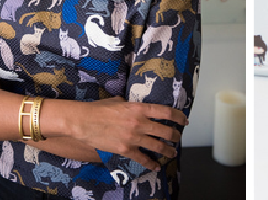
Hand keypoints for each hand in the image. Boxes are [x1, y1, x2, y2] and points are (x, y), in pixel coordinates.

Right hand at [69, 96, 188, 170]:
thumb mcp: (119, 101)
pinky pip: (143, 158)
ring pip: (158, 146)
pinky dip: (151, 163)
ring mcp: (133, 137)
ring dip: (168, 150)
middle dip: (175, 135)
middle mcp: (139, 123)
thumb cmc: (98, 109)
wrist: (83, 121)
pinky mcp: (125, 149)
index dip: (178, 116)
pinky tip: (156, 165)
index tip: (184, 120)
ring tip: (172, 152)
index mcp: (139, 108)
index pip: (165, 112)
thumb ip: (131, 105)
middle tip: (178, 137)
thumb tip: (136, 106)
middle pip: (165, 130)